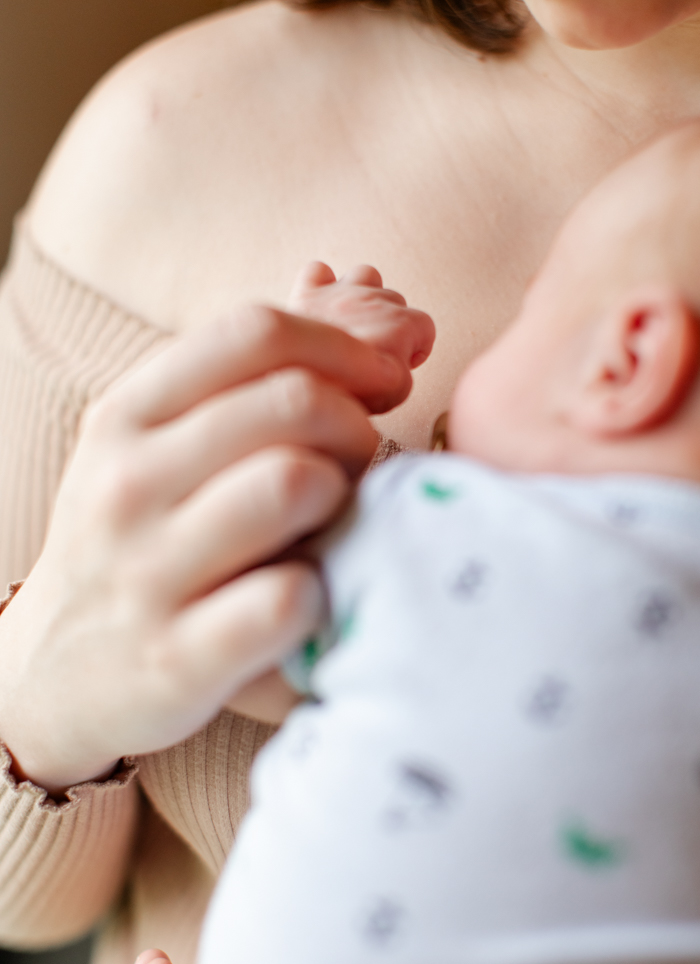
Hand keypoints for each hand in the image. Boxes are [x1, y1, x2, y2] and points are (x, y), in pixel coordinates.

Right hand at [0, 279, 433, 791]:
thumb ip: (240, 380)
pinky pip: (291, 598)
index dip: (344, 346)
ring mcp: (147, 572)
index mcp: (126, 416)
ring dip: (343, 499)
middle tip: (361, 462)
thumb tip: (349, 284)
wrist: (52, 679)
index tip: (383, 381)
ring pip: (295, 483)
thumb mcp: (151, 449)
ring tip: (334, 524)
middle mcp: (127, 483)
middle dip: (358, 424)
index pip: (253, 332)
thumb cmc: (134, 544)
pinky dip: (323, 595)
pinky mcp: (178, 660)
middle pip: (293, 402)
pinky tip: (309, 599)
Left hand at [289, 262, 434, 389]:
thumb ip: (406, 374)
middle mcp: (373, 300)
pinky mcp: (308, 293)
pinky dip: (321, 283)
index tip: (403, 363)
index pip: (425, 328)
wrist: (305, 378)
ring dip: (364, 294)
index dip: (416, 349)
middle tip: (376, 350)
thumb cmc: (349, 389)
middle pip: (395, 300)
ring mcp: (340, 293)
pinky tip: (322, 302)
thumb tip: (398, 368)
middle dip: (390, 323)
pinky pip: (318, 271)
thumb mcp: (396, 393)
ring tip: (356, 320)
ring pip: (365, 275)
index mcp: (400, 324)